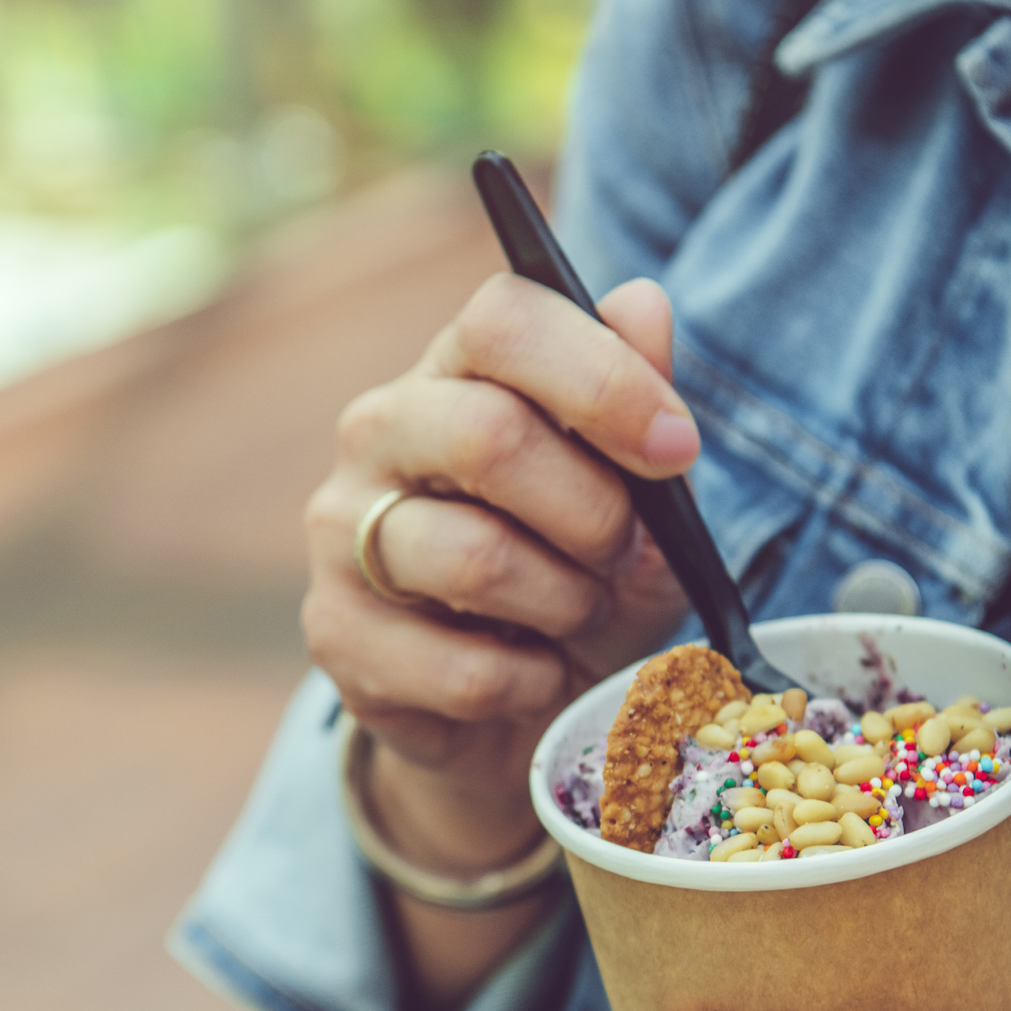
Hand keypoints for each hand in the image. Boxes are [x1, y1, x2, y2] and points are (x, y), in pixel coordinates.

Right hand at [302, 273, 692, 875]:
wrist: (520, 707)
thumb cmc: (580, 572)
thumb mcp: (639, 493)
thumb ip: (639, 402)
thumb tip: (643, 303)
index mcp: (457, 368)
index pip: (503, 319)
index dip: (602, 379)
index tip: (676, 448)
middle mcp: (380, 431)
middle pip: (486, 435)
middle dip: (592, 513)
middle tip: (623, 556)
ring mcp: (340, 531)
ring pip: (475, 558)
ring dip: (566, 605)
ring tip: (578, 616)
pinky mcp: (334, 633)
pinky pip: (463, 669)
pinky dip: (532, 684)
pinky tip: (533, 676)